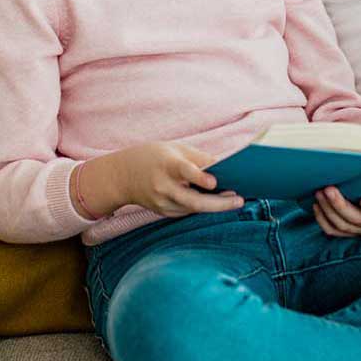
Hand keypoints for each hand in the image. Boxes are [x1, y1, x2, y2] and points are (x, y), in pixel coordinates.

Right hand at [97, 142, 241, 217]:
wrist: (120, 177)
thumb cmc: (151, 157)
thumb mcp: (173, 148)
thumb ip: (198, 157)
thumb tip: (225, 166)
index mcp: (165, 165)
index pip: (183, 172)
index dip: (199, 177)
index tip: (214, 182)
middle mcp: (162, 187)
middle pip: (193, 200)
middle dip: (218, 203)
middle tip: (239, 200)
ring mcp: (162, 203)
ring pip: (193, 208)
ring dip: (215, 206)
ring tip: (235, 200)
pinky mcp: (164, 212)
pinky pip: (188, 210)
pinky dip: (204, 206)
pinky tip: (219, 202)